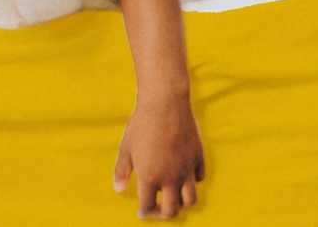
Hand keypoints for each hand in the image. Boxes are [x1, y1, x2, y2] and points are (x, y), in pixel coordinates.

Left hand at [113, 100, 204, 218]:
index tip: (142, 211)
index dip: (144, 212)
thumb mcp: (126, 148)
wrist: (165, 103)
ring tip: (174, 197)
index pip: (148, 207)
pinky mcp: (198, 157)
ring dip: (181, 203)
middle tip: (157, 208)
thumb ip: (122, 171)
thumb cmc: (142, 124)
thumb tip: (118, 189)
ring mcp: (186, 168)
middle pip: (171, 210)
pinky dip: (192, 182)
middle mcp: (170, 177)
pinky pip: (199, 178)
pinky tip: (184, 175)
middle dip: (163, 214)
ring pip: (190, 200)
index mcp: (150, 177)